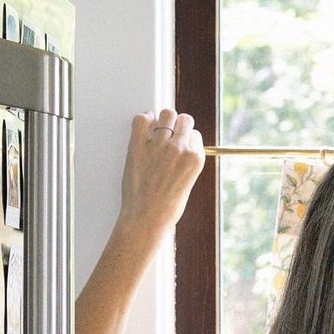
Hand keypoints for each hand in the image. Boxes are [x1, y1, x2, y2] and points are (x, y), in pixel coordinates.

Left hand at [119, 108, 205, 237]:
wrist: (146, 218)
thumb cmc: (167, 207)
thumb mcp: (187, 183)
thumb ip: (185, 161)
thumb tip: (179, 146)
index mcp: (195, 158)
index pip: (195, 134)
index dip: (187, 138)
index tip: (180, 144)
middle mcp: (180, 148)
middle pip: (184, 119)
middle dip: (178, 125)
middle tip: (170, 133)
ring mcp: (159, 145)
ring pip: (166, 114)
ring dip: (163, 120)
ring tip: (157, 129)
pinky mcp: (138, 145)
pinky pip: (142, 119)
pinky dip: (144, 119)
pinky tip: (144, 127)